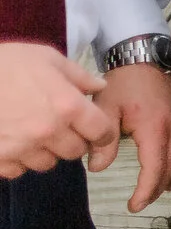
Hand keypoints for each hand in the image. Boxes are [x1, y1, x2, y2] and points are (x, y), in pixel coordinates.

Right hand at [0, 41, 115, 177]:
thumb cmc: (5, 63)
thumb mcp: (46, 58)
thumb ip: (78, 75)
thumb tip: (100, 87)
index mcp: (67, 106)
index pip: (101, 132)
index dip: (102, 131)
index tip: (95, 129)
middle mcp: (48, 132)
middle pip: (75, 152)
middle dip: (72, 140)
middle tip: (59, 127)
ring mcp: (22, 148)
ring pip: (47, 163)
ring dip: (45, 152)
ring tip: (32, 133)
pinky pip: (18, 170)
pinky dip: (18, 160)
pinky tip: (11, 142)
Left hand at [93, 61, 170, 210]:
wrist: (145, 55)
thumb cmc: (123, 81)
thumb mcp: (105, 109)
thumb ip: (101, 141)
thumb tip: (96, 168)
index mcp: (154, 128)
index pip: (155, 168)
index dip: (146, 191)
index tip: (134, 205)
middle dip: (156, 189)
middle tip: (140, 202)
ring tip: (156, 190)